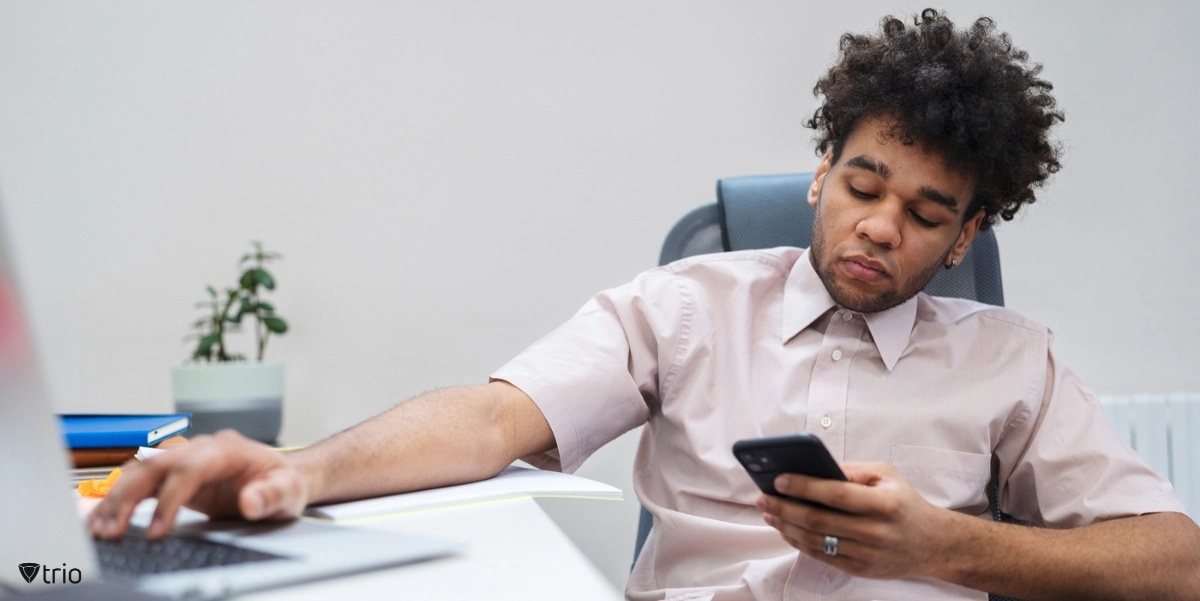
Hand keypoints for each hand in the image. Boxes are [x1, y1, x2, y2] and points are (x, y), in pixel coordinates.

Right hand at [87, 430, 309, 539]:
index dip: (170, 500)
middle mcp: (202, 447)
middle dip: (129, 495)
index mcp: (228, 449)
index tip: (156, 531)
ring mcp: (187, 457)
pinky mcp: (177, 472)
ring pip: (142, 468)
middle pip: (156, 463)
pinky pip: (142, 478)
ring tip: (99, 527)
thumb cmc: (284, 483)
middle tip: (112, 530)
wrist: (281, 476)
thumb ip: (271, 496)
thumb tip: (250, 502)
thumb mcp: (288, 492)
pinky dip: (120, 495)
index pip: (189, 469)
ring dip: (117, 496)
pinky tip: (103, 516)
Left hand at [756, 461, 953, 579]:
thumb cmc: (904, 504)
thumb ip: (851, 470)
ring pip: (816, 541)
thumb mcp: (886, 476)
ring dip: (786, 526)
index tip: (778, 479)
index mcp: (884, 504)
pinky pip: (822, 557)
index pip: (835, 494)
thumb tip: (814, 468)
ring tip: (768, 511)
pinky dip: (799, 542)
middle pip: (819, 521)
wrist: (932, 544)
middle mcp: (876, 532)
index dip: (804, 487)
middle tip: (763, 497)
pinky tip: (785, 529)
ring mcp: (868, 555)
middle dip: (785, 507)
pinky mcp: (860, 570)